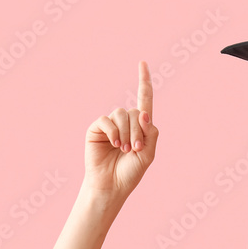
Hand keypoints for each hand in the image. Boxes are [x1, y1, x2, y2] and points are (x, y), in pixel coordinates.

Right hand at [83, 60, 158, 200]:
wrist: (111, 186)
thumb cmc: (130, 172)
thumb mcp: (148, 154)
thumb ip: (151, 133)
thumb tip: (143, 113)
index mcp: (140, 126)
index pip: (144, 99)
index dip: (144, 81)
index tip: (142, 63)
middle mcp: (125, 122)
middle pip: (134, 111)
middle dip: (138, 130)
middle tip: (135, 149)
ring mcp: (110, 125)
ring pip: (121, 114)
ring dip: (126, 132)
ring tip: (124, 149)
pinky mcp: (96, 129)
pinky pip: (106, 120)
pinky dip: (113, 131)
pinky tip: (114, 144)